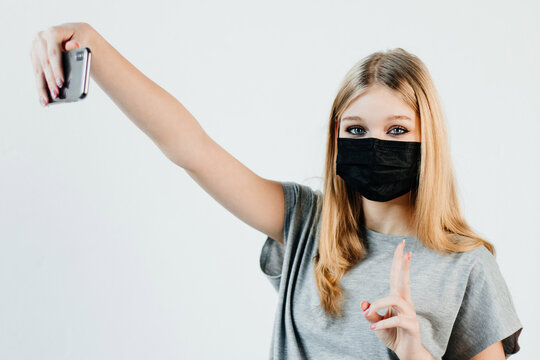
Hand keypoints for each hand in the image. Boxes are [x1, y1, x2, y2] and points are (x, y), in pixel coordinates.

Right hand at [29, 22, 90, 106]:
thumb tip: (73, 46)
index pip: (54, 54)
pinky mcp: (33, 55)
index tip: (61, 83)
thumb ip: (78, 43)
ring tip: (46, 101)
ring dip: (42, 87)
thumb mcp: (83, 38)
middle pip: (45, 64)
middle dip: (51, 81)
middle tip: (56, 94)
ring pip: (38, 70)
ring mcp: (35, 47)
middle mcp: (40, 38)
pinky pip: (37, 73)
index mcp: (52, 32)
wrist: (73, 33)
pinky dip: (40, 85)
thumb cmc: (80, 38)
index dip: (57, 69)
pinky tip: (42, 98)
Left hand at [360, 240, 429, 359]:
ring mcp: (410, 313)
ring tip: (369, 314)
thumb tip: (363, 304)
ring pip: (395, 300)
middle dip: (403, 264)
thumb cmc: (392, 335)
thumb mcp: (376, 323)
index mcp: (397, 298)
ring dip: (379, 304)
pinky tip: (373, 328)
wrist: (406, 352)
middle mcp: (405, 302)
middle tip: (404, 249)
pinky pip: (395, 320)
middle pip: (403, 279)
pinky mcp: (411, 325)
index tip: (402, 247)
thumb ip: (370, 313)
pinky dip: (382, 323)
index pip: (397, 276)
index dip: (398, 262)